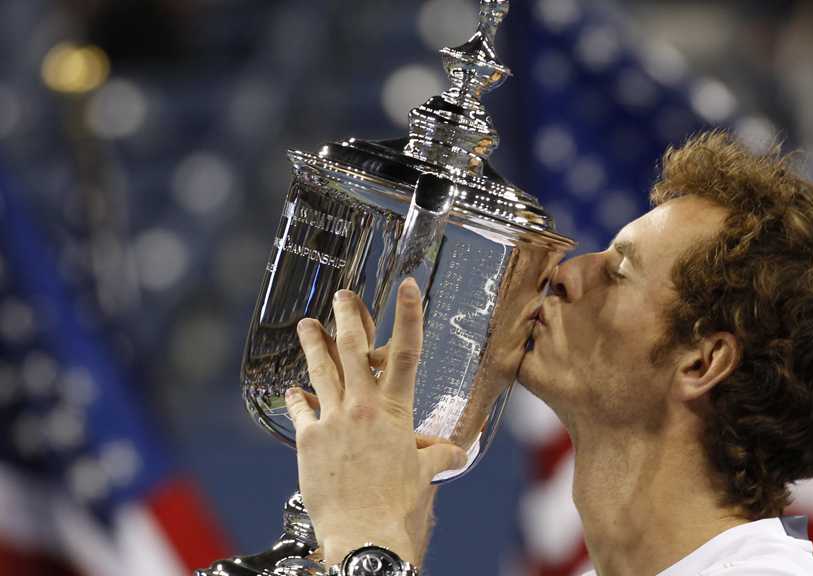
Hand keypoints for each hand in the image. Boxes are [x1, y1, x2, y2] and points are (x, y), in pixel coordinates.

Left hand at [285, 278, 467, 565]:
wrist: (364, 532)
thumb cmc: (398, 506)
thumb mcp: (423, 476)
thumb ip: (438, 456)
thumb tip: (457, 453)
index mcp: (395, 411)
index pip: (407, 354)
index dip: (408, 316)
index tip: (406, 288)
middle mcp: (362, 408)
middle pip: (353, 350)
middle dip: (348, 317)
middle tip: (342, 296)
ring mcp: (332, 421)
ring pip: (321, 370)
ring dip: (314, 344)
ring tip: (306, 324)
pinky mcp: (308, 440)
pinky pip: (301, 410)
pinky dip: (297, 398)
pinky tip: (292, 389)